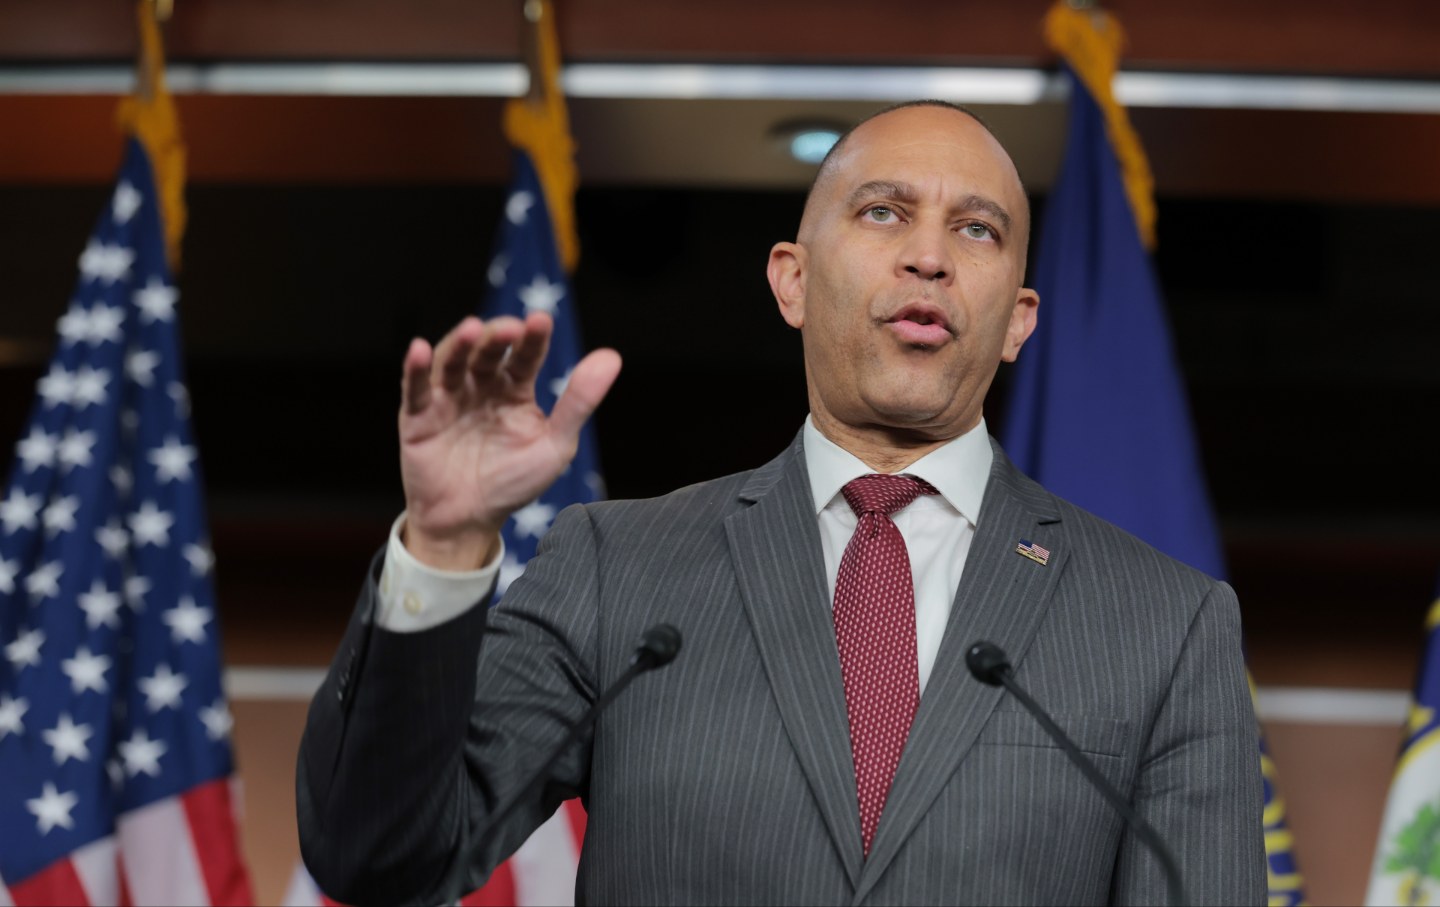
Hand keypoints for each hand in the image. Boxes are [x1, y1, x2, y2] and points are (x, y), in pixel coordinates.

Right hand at [398, 312, 621, 569]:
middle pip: (487, 352)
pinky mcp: (417, 416)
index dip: (533, 339)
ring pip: (452, 361)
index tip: (542, 321)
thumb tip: (612, 357)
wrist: (470, 521)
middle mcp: (481, 386)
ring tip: (472, 329)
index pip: (526, 356)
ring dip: (461, 344)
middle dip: (497, 337)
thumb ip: (579, 402)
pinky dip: (415, 368)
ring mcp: (448, 398)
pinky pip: (414, 388)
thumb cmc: (514, 482)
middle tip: (510, 329)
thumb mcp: (555, 445)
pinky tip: (420, 348)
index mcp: (515, 389)